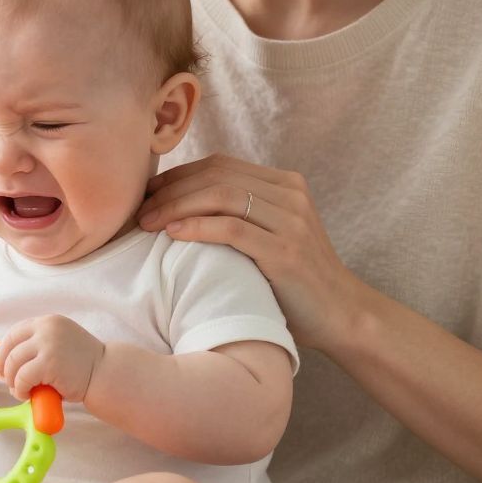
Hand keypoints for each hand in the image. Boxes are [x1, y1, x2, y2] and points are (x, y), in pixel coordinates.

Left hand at [0, 315, 104, 402]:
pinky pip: (22, 377)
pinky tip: (27, 394)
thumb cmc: (81, 364)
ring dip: (12, 381)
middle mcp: (46, 329)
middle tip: (8, 381)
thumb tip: (6, 359)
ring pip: (13, 363)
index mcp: (48, 321)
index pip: (14, 333)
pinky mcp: (48, 363)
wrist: (105, 373)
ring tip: (20, 390)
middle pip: (10, 348)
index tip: (2, 366)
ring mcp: (47, 344)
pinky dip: (20, 389)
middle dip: (4, 368)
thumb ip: (38, 344)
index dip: (3, 351)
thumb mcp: (59, 342)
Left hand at [138, 153, 362, 352]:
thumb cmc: (294, 283)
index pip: (219, 165)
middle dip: (170, 189)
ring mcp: (290, 220)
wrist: (342, 316)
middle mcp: (290, 194)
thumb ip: (238, 217)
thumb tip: (178, 208)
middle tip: (139, 209)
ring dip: (176, 206)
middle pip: (215, 176)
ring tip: (148, 223)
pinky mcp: (286, 250)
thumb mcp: (268, 237)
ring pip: (220, 195)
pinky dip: (197, 226)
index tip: (147, 193)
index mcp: (285, 184)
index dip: (178, 175)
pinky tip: (173, 233)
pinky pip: (232, 228)